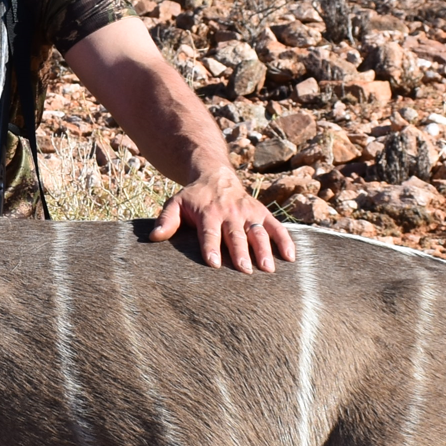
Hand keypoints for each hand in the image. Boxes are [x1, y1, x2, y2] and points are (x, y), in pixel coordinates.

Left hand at [151, 167, 295, 272]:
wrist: (216, 175)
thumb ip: (166, 220)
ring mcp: (248, 212)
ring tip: (268, 269)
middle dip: (241, 252)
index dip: (212, 247)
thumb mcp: (175, 203)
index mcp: (209, 212)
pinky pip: (276, 226)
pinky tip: (291, 257)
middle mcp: (230, 212)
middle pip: (236, 234)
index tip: (215, 264)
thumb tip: (154, 237)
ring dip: (264, 250)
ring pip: (258, 232)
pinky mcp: (261, 213)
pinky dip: (285, 240)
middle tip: (245, 270)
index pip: (210, 232)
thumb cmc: (194, 197)